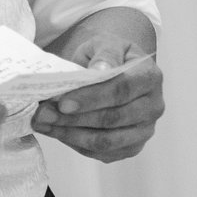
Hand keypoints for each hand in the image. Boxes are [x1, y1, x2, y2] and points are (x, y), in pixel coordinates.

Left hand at [33, 48, 163, 162]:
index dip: (91, 98)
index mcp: (150, 77)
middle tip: (43, 114)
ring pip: (106, 141)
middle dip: (74, 119)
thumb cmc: (107, 55)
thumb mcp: (104, 43)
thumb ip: (104, 54)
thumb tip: (99, 70)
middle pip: (113, 119)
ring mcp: (144, 130)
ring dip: (70, 134)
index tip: (62, 102)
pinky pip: (102, 153)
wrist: (113, 69)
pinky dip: (75, 144)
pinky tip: (55, 131)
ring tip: (43, 123)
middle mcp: (153, 107)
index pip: (121, 90)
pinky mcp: (131, 147)